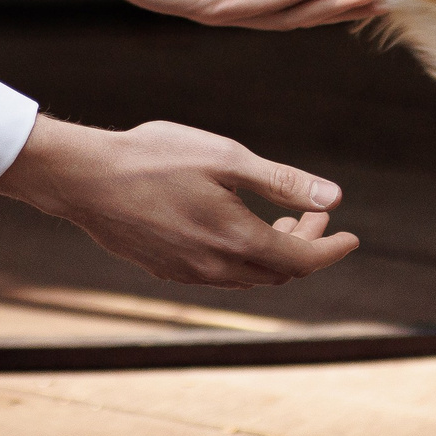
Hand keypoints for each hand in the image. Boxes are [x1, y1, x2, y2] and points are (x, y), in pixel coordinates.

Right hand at [0, 115, 359, 288]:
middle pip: (277, 273)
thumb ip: (280, 182)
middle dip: (304, 248)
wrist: (84, 178)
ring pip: (248, 278)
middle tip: (312, 215)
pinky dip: (241, 259)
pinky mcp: (163, 269)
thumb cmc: (154, 158)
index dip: (331, 250)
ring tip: (277, 223)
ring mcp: (187, 273)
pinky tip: (232, 230)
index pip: (302, 262)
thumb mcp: (225, 157)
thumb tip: (333, 198)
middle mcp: (215, 267)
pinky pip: (218, 276)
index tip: (350, 236)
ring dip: (272, 256)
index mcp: (236, 240)